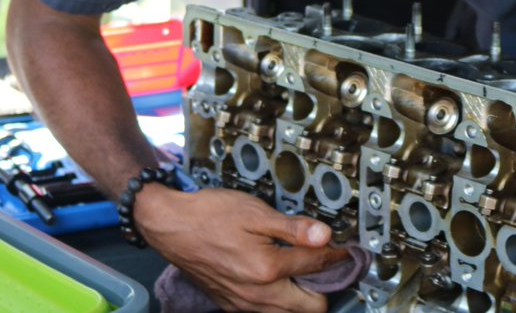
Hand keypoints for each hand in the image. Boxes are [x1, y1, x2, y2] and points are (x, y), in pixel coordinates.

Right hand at [136, 185, 348, 311]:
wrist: (170, 226)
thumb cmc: (209, 215)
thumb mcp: (254, 212)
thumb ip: (292, 228)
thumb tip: (325, 236)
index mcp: (267, 270)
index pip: (317, 266)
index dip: (336, 255)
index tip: (345, 250)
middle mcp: (257, 295)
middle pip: (312, 307)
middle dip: (325, 287)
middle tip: (325, 265)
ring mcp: (244, 304)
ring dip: (303, 297)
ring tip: (303, 271)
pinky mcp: (232, 305)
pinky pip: (267, 312)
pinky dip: (280, 301)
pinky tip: (277, 279)